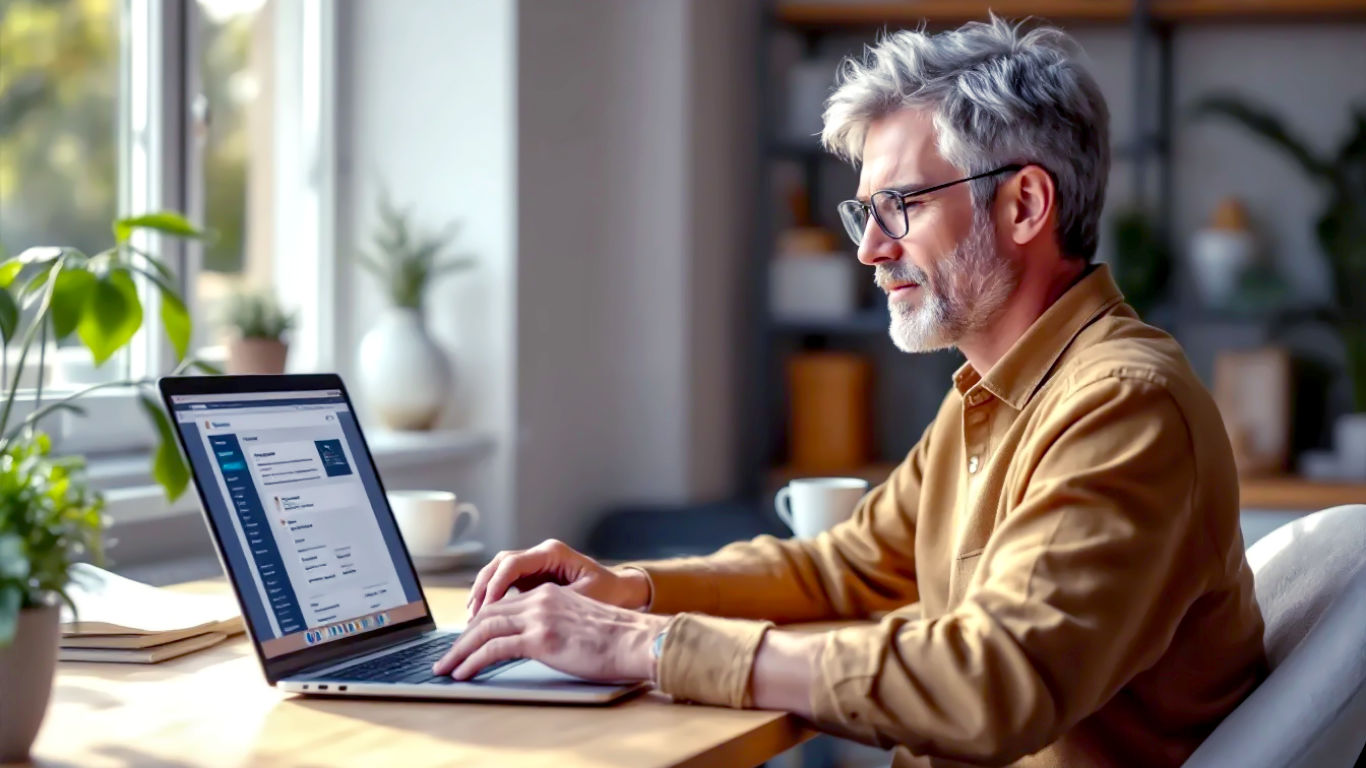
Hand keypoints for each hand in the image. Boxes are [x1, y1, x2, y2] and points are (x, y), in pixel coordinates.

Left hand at [434, 583, 669, 681]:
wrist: (637, 640)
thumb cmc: (617, 640)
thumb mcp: (580, 624)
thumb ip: (557, 626)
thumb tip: (543, 644)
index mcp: (549, 593)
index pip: (503, 606)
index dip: (479, 624)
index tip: (465, 642)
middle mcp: (540, 599)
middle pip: (487, 615)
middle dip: (461, 638)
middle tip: (446, 657)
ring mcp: (539, 616)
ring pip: (484, 629)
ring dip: (459, 650)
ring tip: (446, 668)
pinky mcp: (540, 637)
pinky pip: (494, 648)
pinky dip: (473, 661)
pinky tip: (463, 673)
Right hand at [466, 538, 649, 617]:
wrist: (621, 591)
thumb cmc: (608, 593)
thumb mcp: (586, 597)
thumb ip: (558, 603)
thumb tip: (531, 616)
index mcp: (552, 552)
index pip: (513, 563)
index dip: (496, 585)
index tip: (487, 608)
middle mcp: (540, 555)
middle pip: (499, 564)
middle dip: (483, 589)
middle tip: (473, 615)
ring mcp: (534, 565)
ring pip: (498, 572)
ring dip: (483, 593)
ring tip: (472, 618)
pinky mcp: (531, 579)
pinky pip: (505, 584)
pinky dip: (493, 598)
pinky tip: (484, 617)